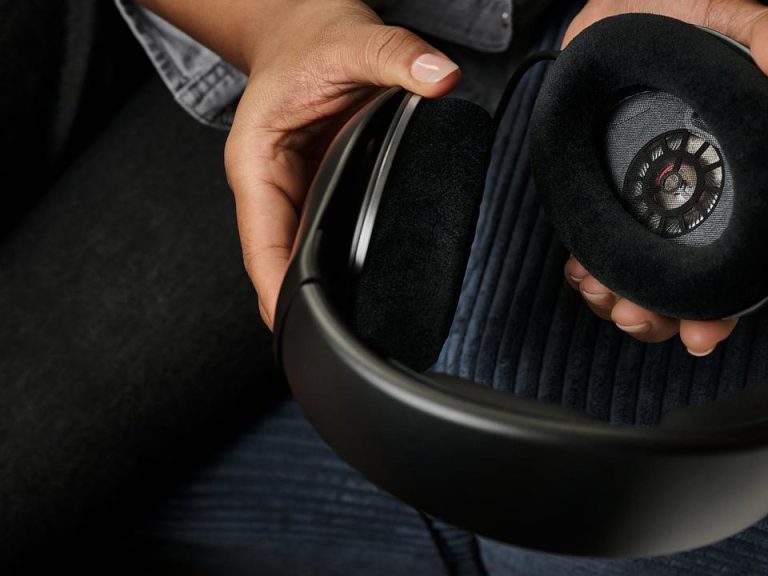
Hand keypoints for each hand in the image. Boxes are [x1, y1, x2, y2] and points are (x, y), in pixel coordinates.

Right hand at [223, 0, 460, 327]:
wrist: (303, 22)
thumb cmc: (313, 35)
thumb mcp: (356, 40)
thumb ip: (397, 57)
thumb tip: (440, 78)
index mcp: (258, 160)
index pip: (261, 242)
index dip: (276, 289)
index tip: (295, 329)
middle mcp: (270, 183)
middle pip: (276, 261)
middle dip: (300, 306)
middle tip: (335, 349)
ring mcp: (292, 190)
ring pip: (297, 255)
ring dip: (318, 292)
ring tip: (350, 335)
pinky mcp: (316, 188)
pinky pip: (321, 236)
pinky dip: (337, 265)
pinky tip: (362, 291)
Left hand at [561, 0, 767, 354]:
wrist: (618, 18)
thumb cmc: (678, 20)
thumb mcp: (723, 17)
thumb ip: (764, 29)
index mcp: (732, 180)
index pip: (741, 258)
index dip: (726, 304)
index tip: (703, 330)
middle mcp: (694, 204)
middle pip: (688, 285)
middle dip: (663, 317)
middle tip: (637, 317)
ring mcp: (649, 207)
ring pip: (642, 280)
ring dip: (622, 301)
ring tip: (601, 292)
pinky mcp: (607, 201)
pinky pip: (602, 253)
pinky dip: (590, 275)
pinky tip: (581, 272)